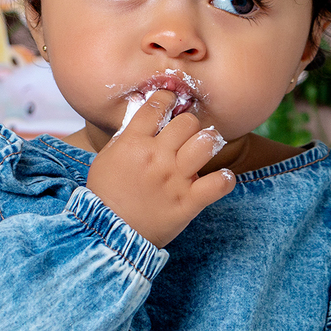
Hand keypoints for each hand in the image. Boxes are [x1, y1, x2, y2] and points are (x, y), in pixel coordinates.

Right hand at [86, 89, 235, 247]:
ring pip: (206, 143)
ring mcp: (174, 179)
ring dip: (208, 143)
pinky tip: (219, 179)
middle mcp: (156, 157)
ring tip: (203, 150)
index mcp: (133, 143)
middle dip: (189, 124)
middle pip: (187, 121)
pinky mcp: (188, 202)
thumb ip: (127, 135)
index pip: (157, 105)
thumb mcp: (107, 157)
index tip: (171, 101)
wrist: (109, 233)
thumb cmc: (106, 193)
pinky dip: (224, 179)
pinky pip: (220, 183)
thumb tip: (145, 112)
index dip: (167, 98)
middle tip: (186, 134)